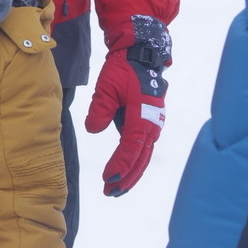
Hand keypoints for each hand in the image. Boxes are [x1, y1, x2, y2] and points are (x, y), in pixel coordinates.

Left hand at [85, 15, 170, 196]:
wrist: (141, 54)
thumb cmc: (123, 69)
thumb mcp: (107, 86)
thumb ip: (100, 109)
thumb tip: (93, 128)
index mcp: (143, 116)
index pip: (131, 148)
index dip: (120, 165)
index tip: (107, 178)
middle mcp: (152, 125)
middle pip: (140, 159)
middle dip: (125, 178)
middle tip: (109, 192)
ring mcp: (153, 125)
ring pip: (143, 157)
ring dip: (130, 174)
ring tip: (115, 190)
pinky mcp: (149, 124)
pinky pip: (142, 149)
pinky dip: (134, 163)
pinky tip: (123, 173)